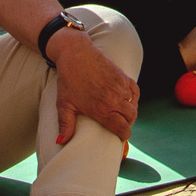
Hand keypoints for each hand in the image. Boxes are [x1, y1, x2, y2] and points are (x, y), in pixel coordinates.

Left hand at [47, 25, 137, 145]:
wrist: (75, 53)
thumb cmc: (68, 79)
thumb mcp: (64, 104)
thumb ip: (65, 124)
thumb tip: (61, 142)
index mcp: (101, 109)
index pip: (122, 128)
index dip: (124, 135)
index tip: (121, 136)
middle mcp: (113, 99)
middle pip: (131, 117)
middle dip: (128, 124)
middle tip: (121, 125)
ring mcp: (120, 87)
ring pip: (133, 105)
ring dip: (130, 111)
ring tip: (122, 113)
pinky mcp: (122, 76)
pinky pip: (135, 91)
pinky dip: (133, 98)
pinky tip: (127, 100)